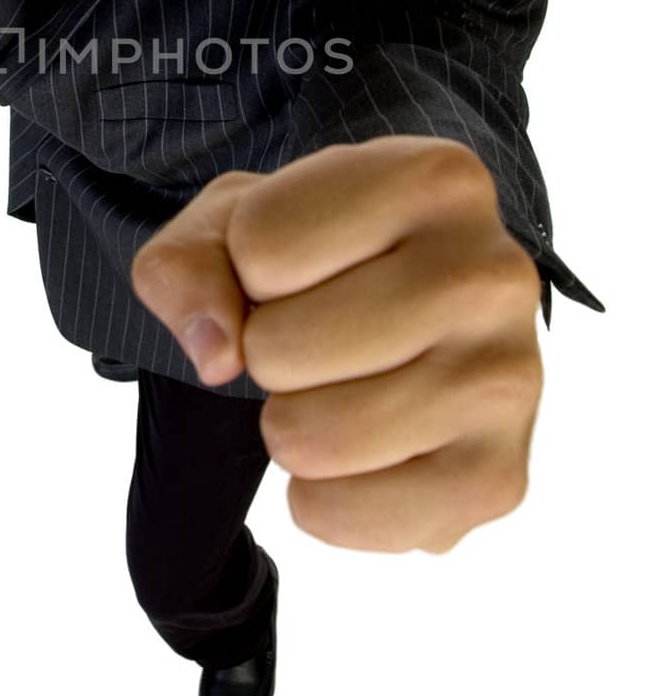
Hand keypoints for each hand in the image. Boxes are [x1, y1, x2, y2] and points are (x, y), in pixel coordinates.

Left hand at [129, 136, 543, 554]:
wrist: (407, 323)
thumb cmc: (318, 258)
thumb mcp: (232, 228)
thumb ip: (185, 267)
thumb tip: (217, 354)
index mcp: (438, 179)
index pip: (261, 245)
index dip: (249, 268)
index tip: (303, 265)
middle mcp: (494, 271)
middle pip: (278, 347)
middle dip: (268, 354)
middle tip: (320, 340)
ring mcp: (511, 380)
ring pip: (308, 437)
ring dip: (291, 428)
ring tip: (342, 391)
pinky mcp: (499, 479)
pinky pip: (345, 516)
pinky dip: (320, 502)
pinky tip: (364, 456)